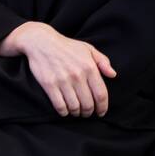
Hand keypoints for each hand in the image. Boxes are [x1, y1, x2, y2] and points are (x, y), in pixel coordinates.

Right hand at [0, 22, 115, 117]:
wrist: (42, 42)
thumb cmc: (67, 46)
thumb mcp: (88, 49)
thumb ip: (102, 61)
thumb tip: (113, 74)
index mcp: (89, 67)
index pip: (101, 94)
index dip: (103, 107)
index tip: (101, 113)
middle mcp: (77, 75)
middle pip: (88, 104)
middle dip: (89, 112)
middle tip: (87, 113)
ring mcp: (63, 80)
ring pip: (74, 107)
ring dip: (76, 113)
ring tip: (76, 111)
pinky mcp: (49, 84)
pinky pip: (59, 106)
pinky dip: (64, 112)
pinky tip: (65, 110)